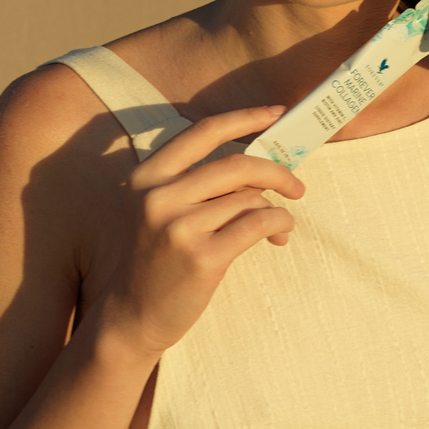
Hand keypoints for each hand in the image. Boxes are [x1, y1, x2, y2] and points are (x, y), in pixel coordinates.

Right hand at [99, 107, 303, 356]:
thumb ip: (199, 182)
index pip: (204, 132)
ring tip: (282, 224)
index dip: (245, 118)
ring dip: (277, 208)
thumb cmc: (158, 257)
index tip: (276, 113)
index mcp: (148, 175)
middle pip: (237, 164)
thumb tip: (261, 162)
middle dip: (276, 171)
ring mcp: (179, 227)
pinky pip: (257, 223)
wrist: (132, 315)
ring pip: (250, 197)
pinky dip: (279, 223)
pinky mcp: (202, 256)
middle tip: (296, 185)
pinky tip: (280, 233)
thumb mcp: (161, 209)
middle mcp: (159, 196)